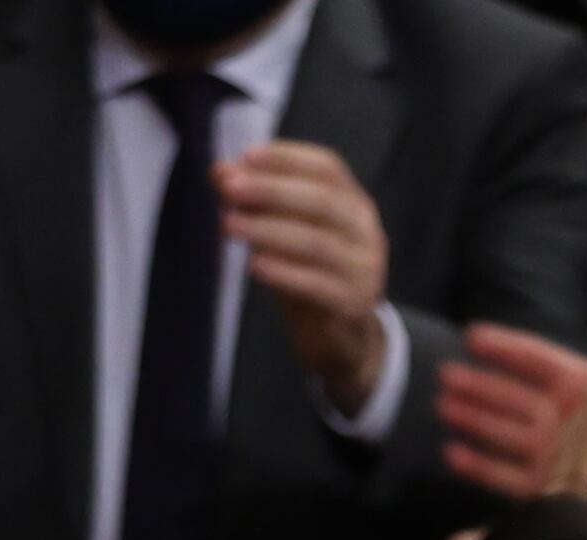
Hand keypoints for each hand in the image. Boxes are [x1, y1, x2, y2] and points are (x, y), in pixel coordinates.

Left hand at [219, 140, 395, 415]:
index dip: (288, 158)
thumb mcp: (282, 231)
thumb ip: (256, 201)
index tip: (246, 156)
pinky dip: (283, 273)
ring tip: (228, 225)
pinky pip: (317, 285)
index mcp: (354, 203)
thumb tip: (220, 172)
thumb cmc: (309, 273)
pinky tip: (254, 265)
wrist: (341, 337)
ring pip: (316, 243)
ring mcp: (365, 270)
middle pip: (322, 201)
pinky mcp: (354, 305)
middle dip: (271, 190)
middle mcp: (366, 232)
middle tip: (229, 188)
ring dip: (267, 231)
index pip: (327, 168)